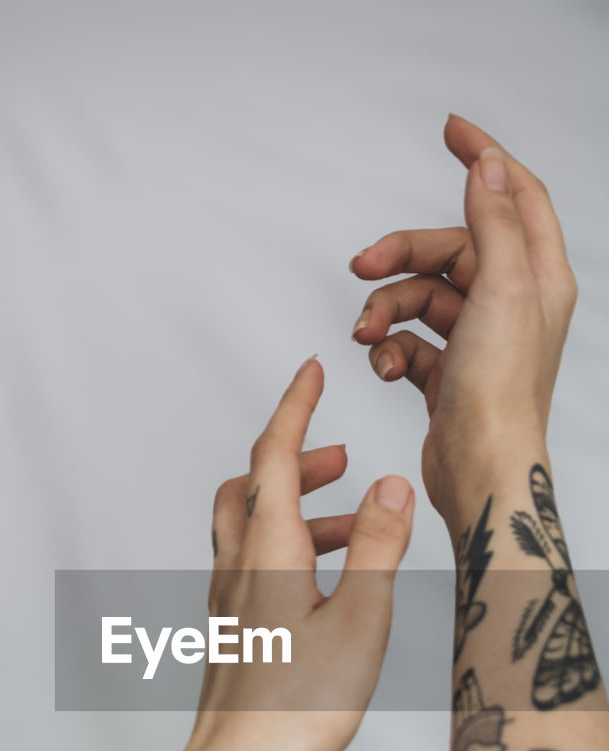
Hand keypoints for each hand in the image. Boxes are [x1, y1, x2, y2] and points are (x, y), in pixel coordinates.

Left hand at [168, 356, 414, 750]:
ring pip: (250, 529)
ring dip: (295, 509)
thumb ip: (375, 549)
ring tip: (350, 523)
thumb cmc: (294, 712)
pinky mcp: (230, 635)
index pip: (274, 457)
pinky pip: (251, 568)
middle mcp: (236, 570)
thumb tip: (387, 485)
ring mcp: (227, 604)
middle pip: (251, 488)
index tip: (311, 370)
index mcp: (267, 554)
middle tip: (338, 457)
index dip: (293, 408)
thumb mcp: (357, 622)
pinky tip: (320, 584)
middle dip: (294, 459)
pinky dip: (285, 550)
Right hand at [349, 113, 577, 529]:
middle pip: (448, 250)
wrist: (480, 468)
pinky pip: (408, 342)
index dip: (484, 158)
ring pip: (419, 298)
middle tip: (363, 266)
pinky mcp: (448, 372)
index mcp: (536, 276)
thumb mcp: (501, 288)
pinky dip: (389, 349)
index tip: (450, 132)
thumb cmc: (501, 394)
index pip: (515, 195)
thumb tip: (487, 166)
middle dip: (401, 258)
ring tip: (367, 335)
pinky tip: (383, 365)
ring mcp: (478, 339)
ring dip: (385, 311)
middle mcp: (510, 304)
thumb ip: (493, 221)